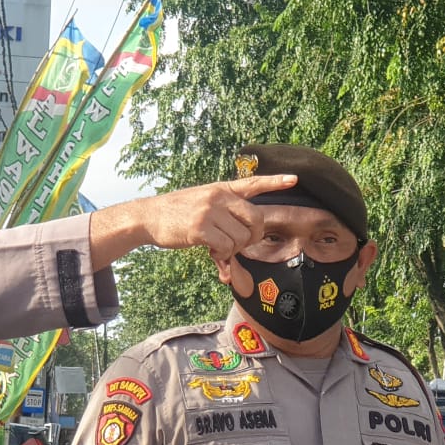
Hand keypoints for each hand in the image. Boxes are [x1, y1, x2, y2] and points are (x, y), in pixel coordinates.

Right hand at [88, 175, 297, 265]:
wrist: (149, 216)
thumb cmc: (177, 215)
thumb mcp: (201, 206)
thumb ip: (222, 222)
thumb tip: (231, 265)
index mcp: (221, 189)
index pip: (253, 183)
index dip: (275, 182)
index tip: (294, 179)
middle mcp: (218, 197)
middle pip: (255, 219)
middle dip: (252, 236)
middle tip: (237, 243)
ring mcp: (210, 211)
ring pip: (241, 237)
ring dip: (233, 249)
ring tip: (216, 247)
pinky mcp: (200, 228)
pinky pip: (226, 247)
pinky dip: (222, 255)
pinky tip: (210, 251)